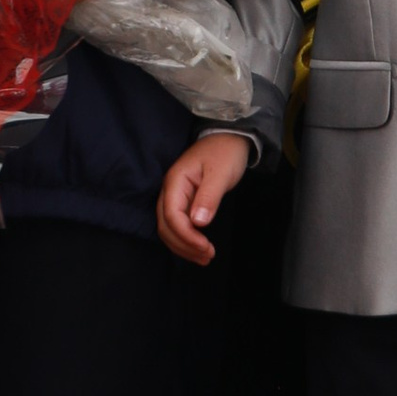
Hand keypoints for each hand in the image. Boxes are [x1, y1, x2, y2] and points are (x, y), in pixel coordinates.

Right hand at [158, 131, 252, 265]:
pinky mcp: (183, 200)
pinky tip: (199, 248)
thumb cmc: (225, 152)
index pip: (172, 216)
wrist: (230, 137)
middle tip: (207, 257)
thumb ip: (209, 197)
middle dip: (184, 245)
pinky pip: (178, 224)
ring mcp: (175, 195)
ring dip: (184, 245)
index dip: (186, 236)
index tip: (205, 247)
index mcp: (175, 181)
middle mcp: (170, 190)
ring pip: (169, 228)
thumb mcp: (221, 173)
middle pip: (166, 226)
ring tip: (205, 258)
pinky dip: (186, 239)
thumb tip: (198, 223)